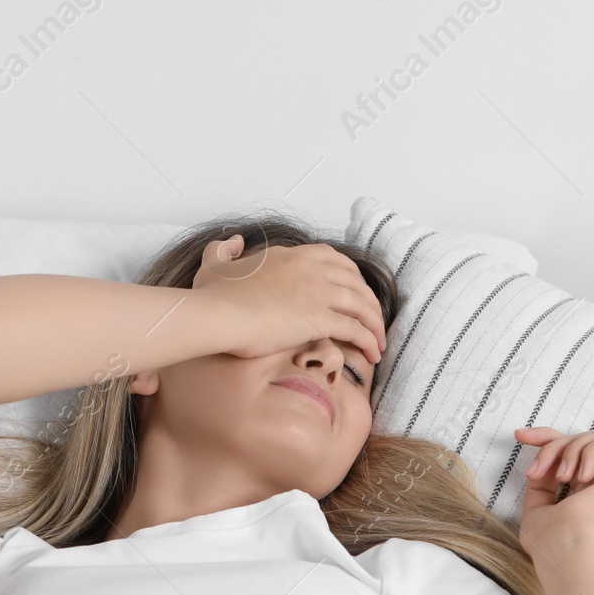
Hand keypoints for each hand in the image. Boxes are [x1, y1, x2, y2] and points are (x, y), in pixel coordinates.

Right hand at [192, 233, 386, 363]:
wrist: (217, 314)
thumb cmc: (213, 296)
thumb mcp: (214, 264)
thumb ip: (223, 249)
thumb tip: (233, 241)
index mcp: (292, 255)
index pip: (334, 259)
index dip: (351, 277)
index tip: (356, 292)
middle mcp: (310, 269)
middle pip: (355, 281)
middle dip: (369, 301)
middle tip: (374, 319)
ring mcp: (317, 292)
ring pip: (361, 305)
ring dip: (375, 324)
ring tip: (379, 342)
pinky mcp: (319, 318)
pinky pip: (356, 329)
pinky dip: (369, 341)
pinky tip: (373, 353)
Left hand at [513, 425, 593, 554]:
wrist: (567, 545)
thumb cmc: (550, 539)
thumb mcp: (538, 505)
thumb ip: (544, 481)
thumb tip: (544, 460)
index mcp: (592, 495)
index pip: (575, 454)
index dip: (548, 439)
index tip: (521, 436)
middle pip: (582, 441)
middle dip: (554, 447)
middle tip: (537, 471)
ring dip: (571, 450)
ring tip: (562, 478)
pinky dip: (591, 452)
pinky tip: (583, 478)